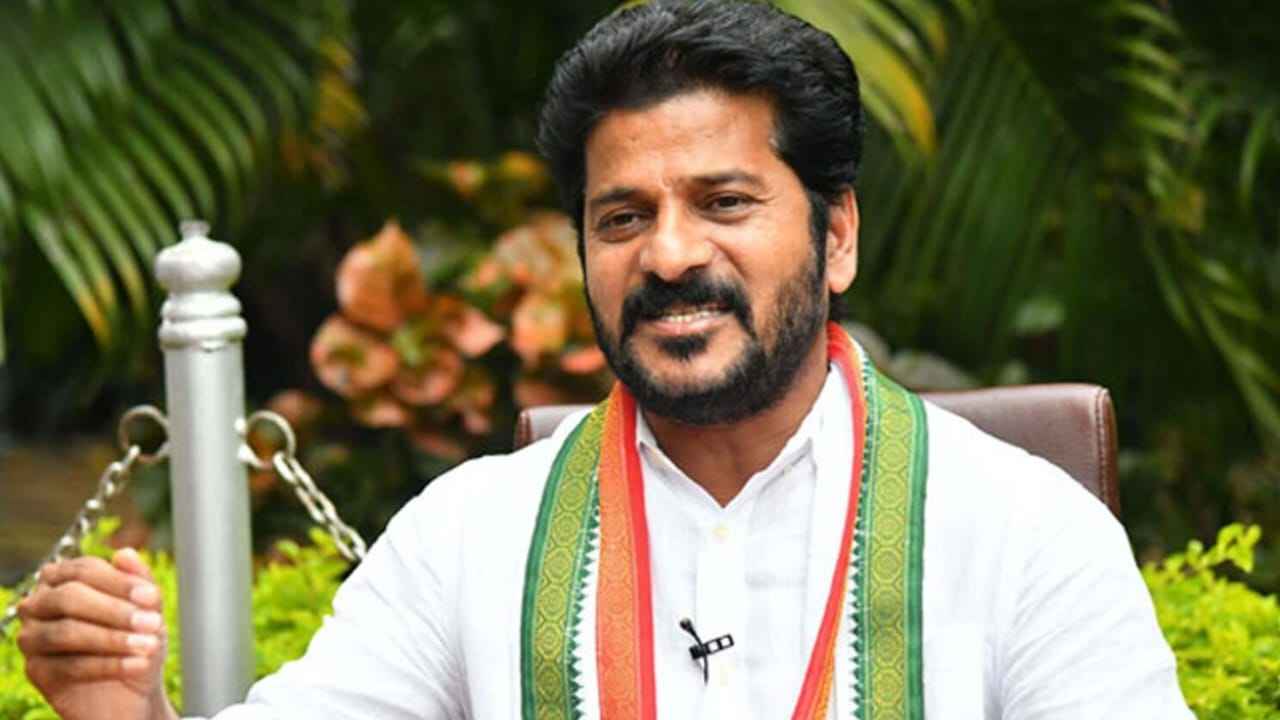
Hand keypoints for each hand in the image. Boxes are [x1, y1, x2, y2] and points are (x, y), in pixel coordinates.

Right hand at [16, 549, 177, 719]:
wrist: (133, 690)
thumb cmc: (137, 639)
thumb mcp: (148, 609)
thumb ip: (139, 580)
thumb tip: (124, 553)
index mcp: (64, 578)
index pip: (84, 570)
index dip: (119, 582)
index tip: (152, 597)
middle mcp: (40, 604)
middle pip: (69, 598)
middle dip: (114, 611)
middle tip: (152, 622)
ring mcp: (33, 637)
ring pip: (66, 633)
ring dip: (113, 639)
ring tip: (149, 646)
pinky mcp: (36, 671)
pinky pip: (68, 666)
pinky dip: (108, 665)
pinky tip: (137, 665)